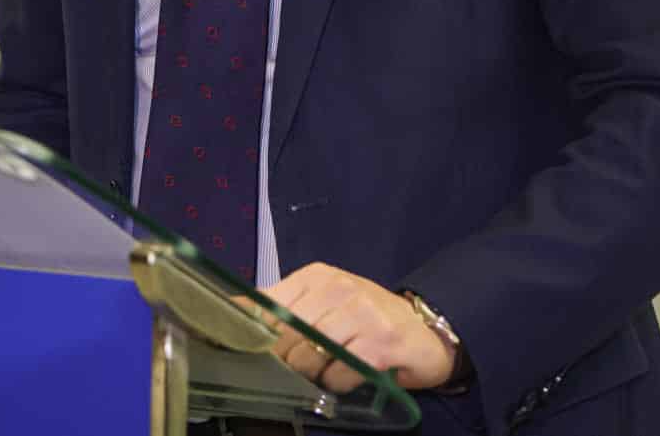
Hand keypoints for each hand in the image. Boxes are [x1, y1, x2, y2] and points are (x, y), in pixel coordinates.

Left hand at [260, 262, 455, 392]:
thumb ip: (283, 307)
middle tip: (299, 366)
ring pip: (309, 356)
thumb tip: (232, 310)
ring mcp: (362, 314)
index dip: (257, 333)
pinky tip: (348, 374)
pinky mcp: (381, 343)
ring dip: (313, 373)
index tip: (251, 348)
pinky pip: (338, 375)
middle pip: (286, 334)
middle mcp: (339, 288)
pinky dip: (336, 383)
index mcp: (317, 276)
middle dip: (285, 359)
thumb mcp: (323, 302)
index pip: (268, 304)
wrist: (426, 330)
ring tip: (328, 367)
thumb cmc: (367, 317)